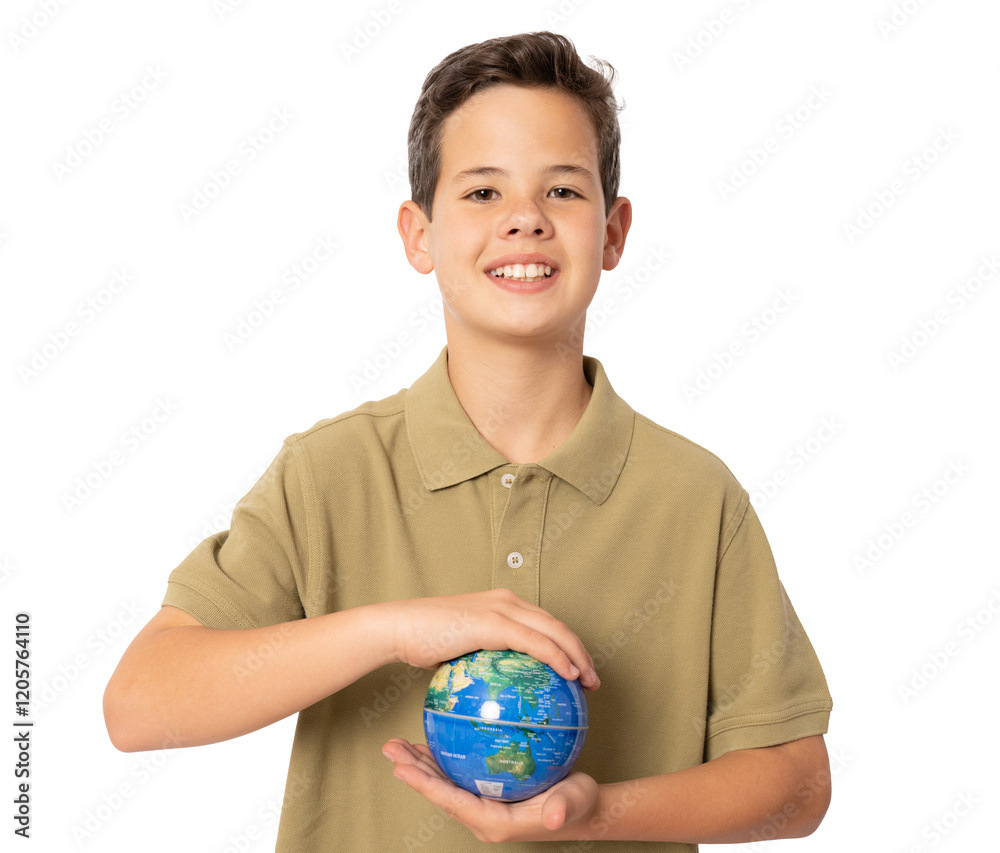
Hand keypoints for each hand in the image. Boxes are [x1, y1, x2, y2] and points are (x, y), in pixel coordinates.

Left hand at [382, 738, 600, 843]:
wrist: (583, 807)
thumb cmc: (577, 804)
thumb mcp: (573, 802)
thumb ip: (561, 808)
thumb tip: (555, 815)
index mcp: (494, 821)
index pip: (451, 801)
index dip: (425, 784)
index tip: (401, 767)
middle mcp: (482, 814)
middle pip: (440, 791)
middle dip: (412, 771)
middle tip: (390, 748)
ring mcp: (483, 803)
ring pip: (445, 782)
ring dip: (420, 764)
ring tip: (398, 744)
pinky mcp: (488, 791)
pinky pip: (459, 773)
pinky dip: (442, 756)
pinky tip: (435, 736)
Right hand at [388, 589, 599, 689]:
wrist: (399, 628)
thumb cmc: (422, 642)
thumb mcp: (459, 650)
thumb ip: (482, 660)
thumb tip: (494, 691)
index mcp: (501, 605)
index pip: (544, 623)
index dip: (567, 645)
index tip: (578, 671)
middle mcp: (507, 601)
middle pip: (557, 625)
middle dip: (580, 651)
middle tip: (593, 680)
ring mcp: (502, 608)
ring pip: (554, 631)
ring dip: (577, 656)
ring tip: (589, 682)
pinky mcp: (494, 622)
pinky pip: (537, 643)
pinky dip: (558, 658)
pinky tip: (569, 676)